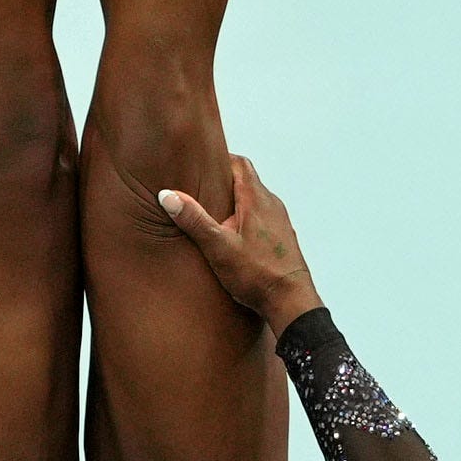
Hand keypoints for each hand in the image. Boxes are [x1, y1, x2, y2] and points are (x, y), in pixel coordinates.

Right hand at [156, 154, 320, 332]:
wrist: (291, 302)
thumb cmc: (258, 275)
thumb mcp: (218, 247)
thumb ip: (194, 220)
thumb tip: (169, 195)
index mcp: (256, 199)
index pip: (240, 163)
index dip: (221, 158)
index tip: (202, 162)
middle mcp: (272, 205)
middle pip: (247, 180)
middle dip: (223, 182)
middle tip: (200, 188)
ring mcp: (279, 221)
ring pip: (255, 200)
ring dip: (235, 202)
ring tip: (212, 213)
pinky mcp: (282, 238)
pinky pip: (262, 218)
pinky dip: (246, 219)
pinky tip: (233, 237)